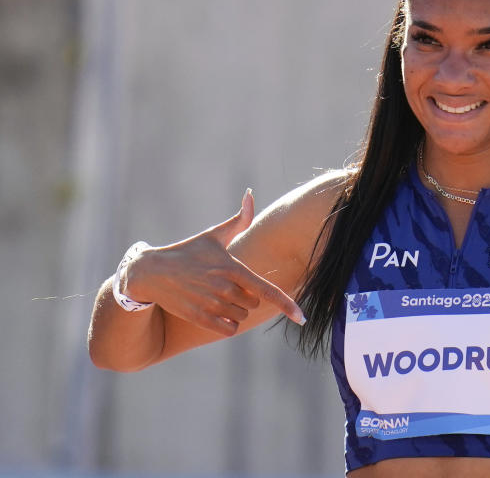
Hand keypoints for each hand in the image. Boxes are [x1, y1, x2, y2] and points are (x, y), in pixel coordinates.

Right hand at [124, 189, 305, 335]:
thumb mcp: (213, 235)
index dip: (287, 305)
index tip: (302, 318)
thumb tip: (250, 194)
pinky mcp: (199, 318)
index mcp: (233, 268)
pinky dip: (227, 325)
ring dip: (235, 310)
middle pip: (254, 303)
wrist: (151, 271)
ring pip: (241, 317)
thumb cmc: (188, 251)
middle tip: (227, 285)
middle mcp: (224, 288)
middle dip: (246, 297)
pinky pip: (228, 330)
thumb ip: (239, 220)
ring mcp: (211, 304)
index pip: (267, 290)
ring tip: (217, 296)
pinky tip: (217, 313)